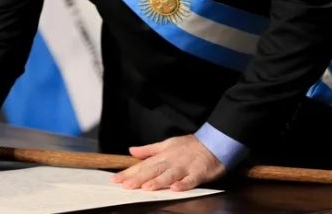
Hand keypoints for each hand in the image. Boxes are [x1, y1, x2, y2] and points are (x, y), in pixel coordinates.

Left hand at [110, 134, 225, 190]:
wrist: (214, 142)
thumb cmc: (190, 146)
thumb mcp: (167, 144)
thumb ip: (149, 150)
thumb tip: (132, 151)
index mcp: (163, 155)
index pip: (143, 165)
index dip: (129, 172)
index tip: (116, 179)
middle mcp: (172, 161)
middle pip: (153, 170)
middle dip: (139, 178)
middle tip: (126, 185)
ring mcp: (185, 166)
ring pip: (170, 175)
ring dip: (158, 181)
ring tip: (147, 187)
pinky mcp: (198, 172)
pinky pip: (190, 180)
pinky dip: (183, 184)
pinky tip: (175, 189)